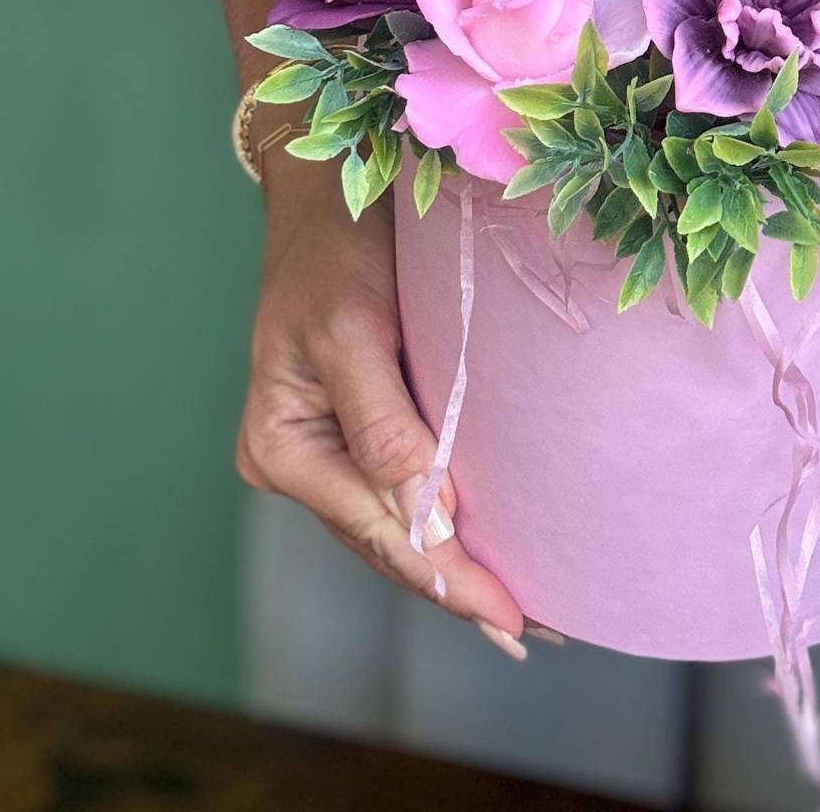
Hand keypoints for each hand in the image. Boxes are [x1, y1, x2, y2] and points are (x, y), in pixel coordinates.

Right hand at [234, 147, 527, 657]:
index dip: (449, 577)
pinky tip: (483, 547)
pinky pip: (398, 492)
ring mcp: (318, 450)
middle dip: (459, 586)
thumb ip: (384, 427)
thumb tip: (423, 522)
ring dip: (455, 564)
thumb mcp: (353, 328)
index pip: (381, 530)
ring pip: (395, 527)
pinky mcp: (349, 428)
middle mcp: (295, 461)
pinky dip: (442, 522)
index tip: (511, 615)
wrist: (327, 191)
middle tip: (537, 628)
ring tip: (525, 609)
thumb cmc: (338, 249)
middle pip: (387, 542)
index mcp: (282, 447)